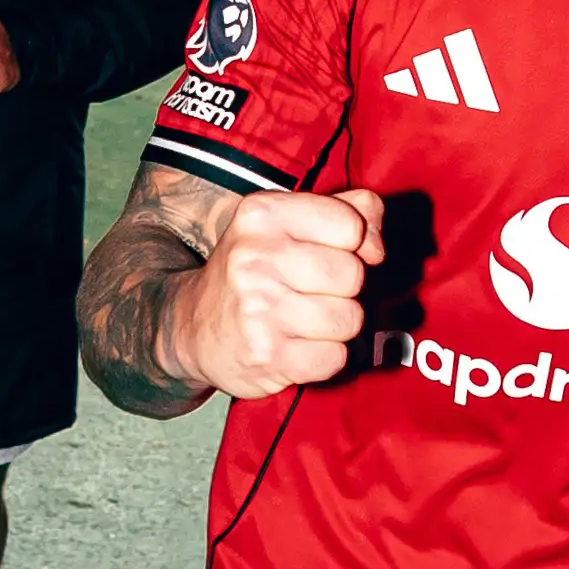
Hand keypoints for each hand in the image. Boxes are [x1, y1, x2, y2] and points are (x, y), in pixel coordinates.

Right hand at [174, 186, 382, 398]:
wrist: (191, 328)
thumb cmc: (254, 271)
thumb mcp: (288, 223)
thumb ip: (348, 211)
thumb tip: (377, 245)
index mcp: (262, 215)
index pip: (350, 224)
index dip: (354, 244)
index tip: (332, 253)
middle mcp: (255, 258)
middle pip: (353, 275)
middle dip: (344, 289)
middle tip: (312, 292)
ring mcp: (258, 309)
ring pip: (349, 319)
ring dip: (336, 326)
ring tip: (305, 321)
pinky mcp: (266, 355)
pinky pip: (335, 358)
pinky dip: (326, 357)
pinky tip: (299, 347)